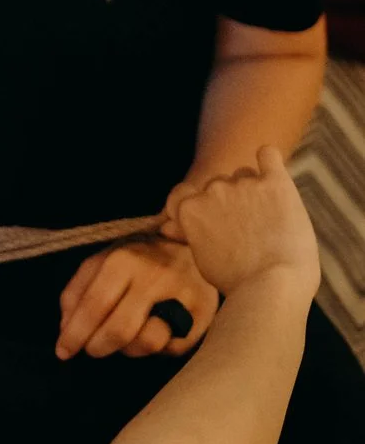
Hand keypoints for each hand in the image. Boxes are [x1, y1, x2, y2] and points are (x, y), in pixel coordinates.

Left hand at [57, 237, 218, 360]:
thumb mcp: (101, 262)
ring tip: (126, 337)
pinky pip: (173, 348)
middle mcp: (156, 276)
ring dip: (129, 349)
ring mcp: (184, 294)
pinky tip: (153, 331)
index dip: (75, 334)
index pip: (94, 306)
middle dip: (98, 347)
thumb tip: (66, 330)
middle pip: (120, 330)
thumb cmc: (137, 258)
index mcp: (124, 260)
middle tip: (93, 349)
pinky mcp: (205, 312)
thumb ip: (77, 293)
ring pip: (149, 343)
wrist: (189, 244)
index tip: (63, 352)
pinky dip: (158, 347)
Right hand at [164, 148, 318, 299]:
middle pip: (218, 184)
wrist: (273, 288)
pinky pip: (268, 155)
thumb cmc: (236, 280)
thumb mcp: (201, 258)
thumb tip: (166, 226)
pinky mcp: (276, 183)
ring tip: (267, 222)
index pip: (183, 194)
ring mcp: (245, 183)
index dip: (196, 207)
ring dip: (253, 190)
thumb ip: (188, 234)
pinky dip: (269, 161)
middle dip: (229, 202)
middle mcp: (213, 189)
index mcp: (190, 208)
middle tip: (245, 230)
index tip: (210, 221)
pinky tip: (272, 174)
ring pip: (245, 175)